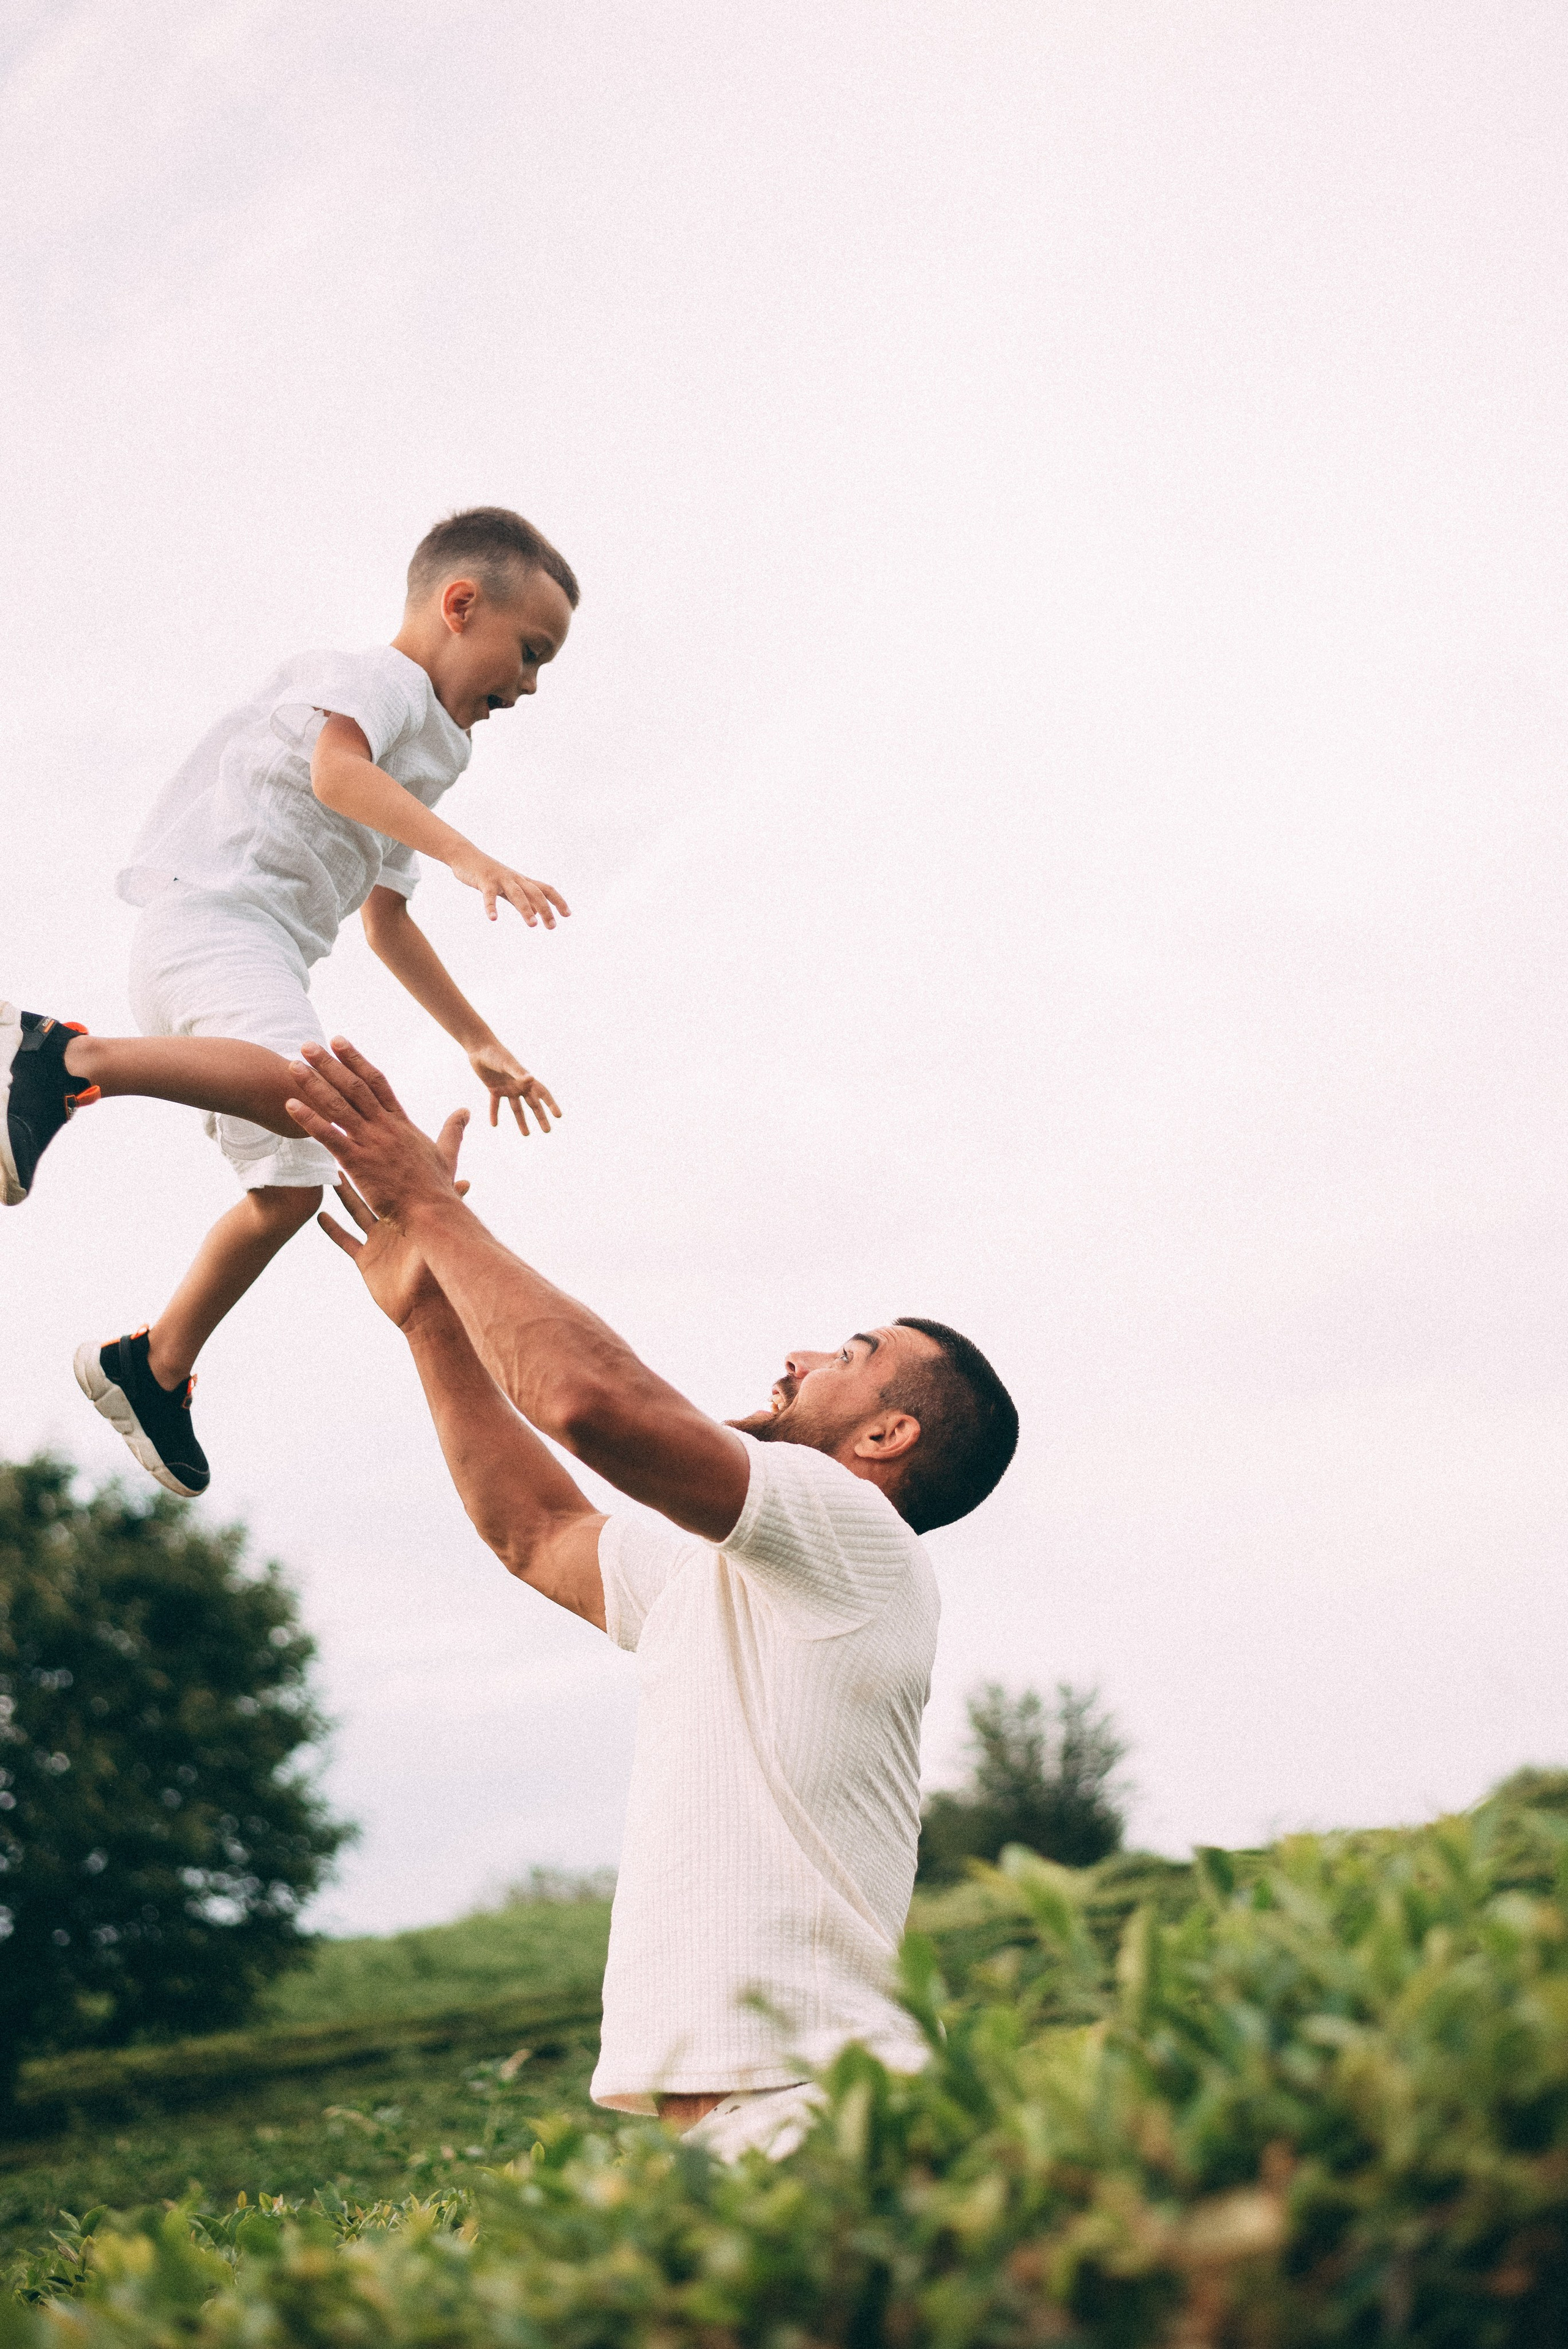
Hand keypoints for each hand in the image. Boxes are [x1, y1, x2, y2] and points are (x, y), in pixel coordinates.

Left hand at [286, 1037, 466, 1222]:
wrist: (430, 1212)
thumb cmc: (437, 1188)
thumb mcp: (447, 1154)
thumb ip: (453, 1130)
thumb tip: (465, 1111)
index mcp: (401, 1123)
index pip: (377, 1082)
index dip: (356, 1060)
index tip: (339, 1042)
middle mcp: (384, 1127)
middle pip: (353, 1086)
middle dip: (329, 1064)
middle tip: (306, 1046)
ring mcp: (370, 1143)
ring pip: (338, 1105)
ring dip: (314, 1083)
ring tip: (293, 1066)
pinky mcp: (357, 1162)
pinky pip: (329, 1136)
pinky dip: (309, 1119)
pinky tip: (290, 1105)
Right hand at [317, 1128, 471, 1329]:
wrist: (427, 1310)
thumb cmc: (438, 1272)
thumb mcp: (439, 1234)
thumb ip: (450, 1207)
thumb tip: (468, 1181)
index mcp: (411, 1215)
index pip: (399, 1183)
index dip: (391, 1163)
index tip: (383, 1138)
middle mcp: (396, 1224)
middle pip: (377, 1191)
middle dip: (365, 1170)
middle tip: (352, 1145)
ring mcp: (380, 1242)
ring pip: (358, 1210)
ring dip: (345, 1194)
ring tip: (331, 1171)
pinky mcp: (366, 1261)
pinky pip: (345, 1240)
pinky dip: (332, 1228)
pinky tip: (319, 1214)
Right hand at [447, 847, 569, 928]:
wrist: (466, 856)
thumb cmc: (489, 874)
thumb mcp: (509, 887)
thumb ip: (523, 899)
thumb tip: (538, 913)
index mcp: (523, 880)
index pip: (546, 889)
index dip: (558, 901)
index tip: (567, 915)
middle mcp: (515, 878)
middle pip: (536, 893)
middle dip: (546, 910)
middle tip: (552, 927)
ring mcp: (501, 879)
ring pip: (517, 894)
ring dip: (526, 909)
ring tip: (533, 925)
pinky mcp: (485, 881)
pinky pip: (489, 895)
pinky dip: (491, 907)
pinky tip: (493, 919)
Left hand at [468, 1039, 561, 1134]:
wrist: (480, 1048)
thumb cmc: (496, 1053)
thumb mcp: (507, 1064)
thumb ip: (518, 1073)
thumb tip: (531, 1079)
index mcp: (526, 1079)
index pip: (542, 1094)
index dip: (551, 1104)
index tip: (558, 1116)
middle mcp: (519, 1085)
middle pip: (532, 1105)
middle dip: (540, 1117)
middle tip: (547, 1131)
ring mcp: (507, 1088)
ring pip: (516, 1108)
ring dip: (521, 1121)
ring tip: (526, 1135)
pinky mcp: (494, 1089)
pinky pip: (495, 1104)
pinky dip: (495, 1113)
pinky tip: (494, 1125)